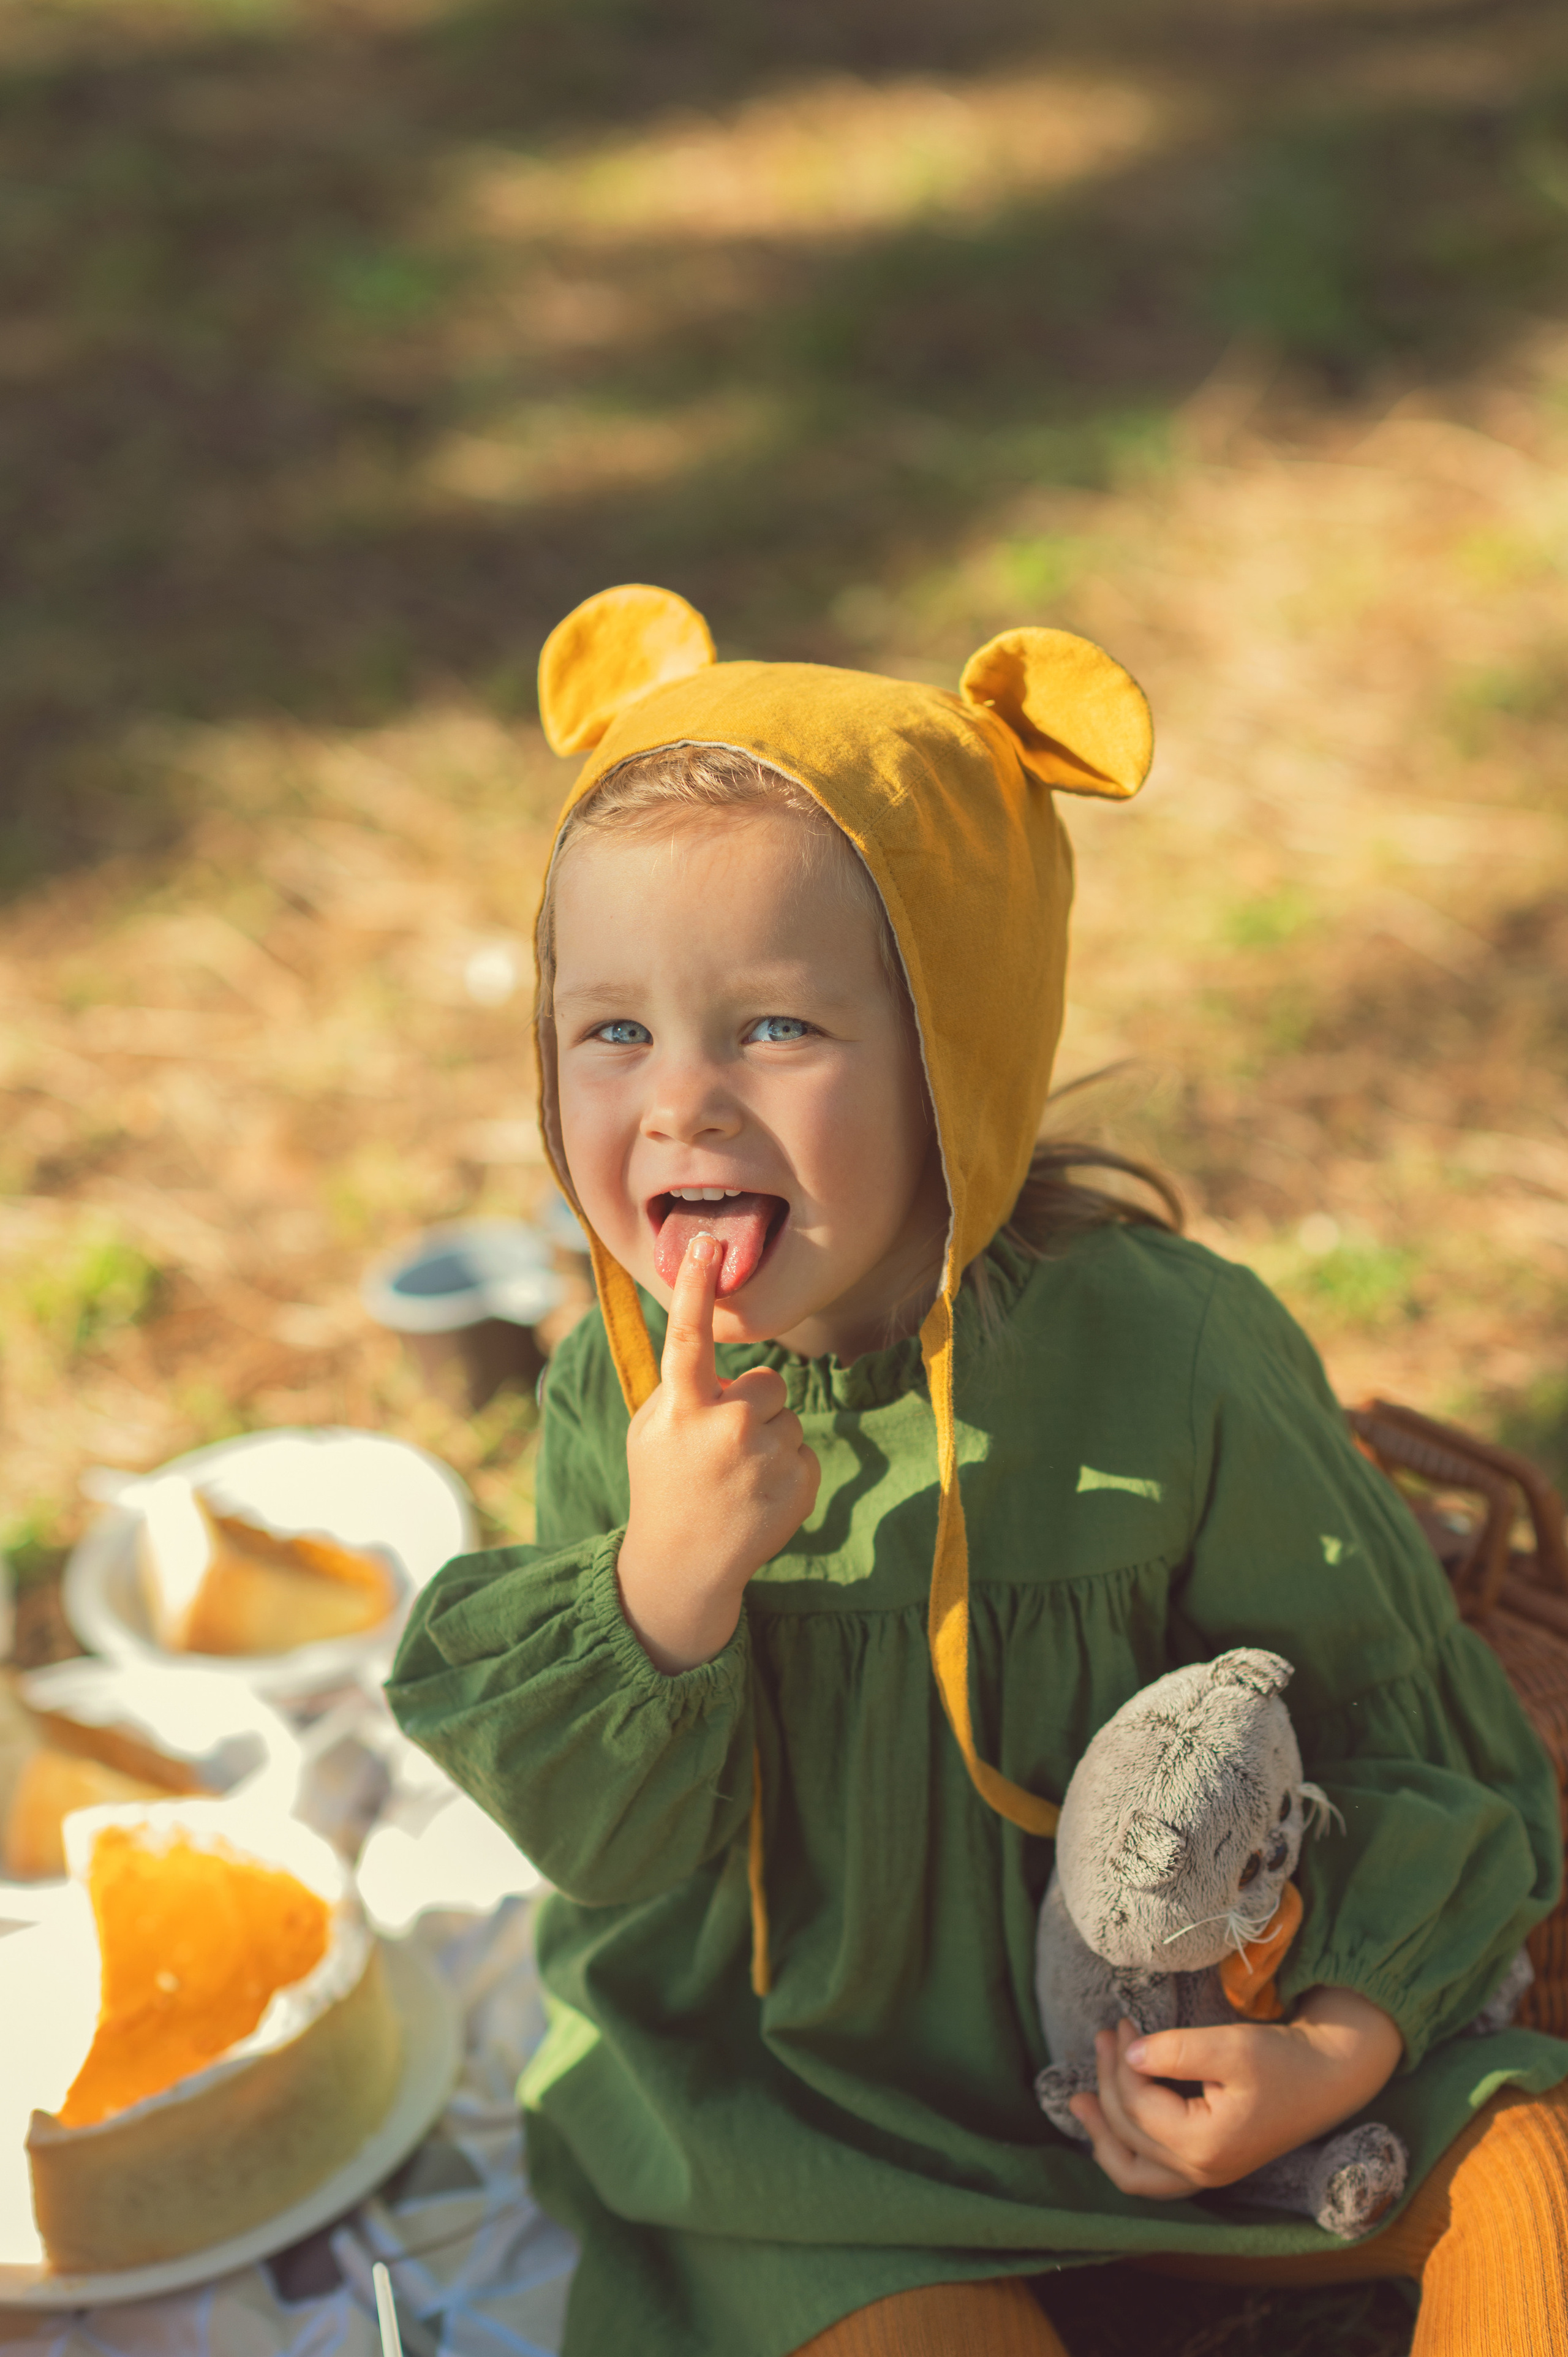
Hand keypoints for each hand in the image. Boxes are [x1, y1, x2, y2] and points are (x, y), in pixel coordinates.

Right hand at [617, 1230, 820, 1672]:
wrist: (685, 1565)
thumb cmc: (664, 1484)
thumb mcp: (652, 1429)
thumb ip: (683, 1387)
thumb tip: (725, 1360)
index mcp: (683, 1408)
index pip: (689, 1337)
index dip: (696, 1288)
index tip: (708, 1244)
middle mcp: (727, 1426)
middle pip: (766, 1381)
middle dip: (751, 1404)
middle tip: (723, 1446)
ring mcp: (767, 1456)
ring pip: (787, 1415)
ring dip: (769, 1436)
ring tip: (737, 1475)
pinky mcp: (799, 1480)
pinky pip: (802, 1447)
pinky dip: (785, 1466)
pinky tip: (757, 1495)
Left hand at [1069, 1987, 1402, 2199]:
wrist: (1328, 2077)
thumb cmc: (1283, 2060)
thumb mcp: (1230, 2046)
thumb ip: (1175, 2051)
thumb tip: (1127, 2055)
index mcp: (1205, 2146)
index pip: (1137, 2106)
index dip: (1120, 2062)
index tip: (1121, 2022)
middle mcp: (1202, 2172)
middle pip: (1130, 2133)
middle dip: (1109, 2082)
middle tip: (1106, 2035)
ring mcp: (1207, 2175)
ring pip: (1135, 2173)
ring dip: (1104, 2136)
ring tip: (1079, 2103)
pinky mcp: (1211, 2165)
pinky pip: (1154, 2175)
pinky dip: (1127, 2151)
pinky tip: (1113, 2125)